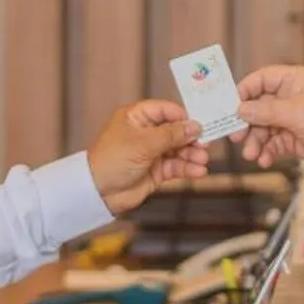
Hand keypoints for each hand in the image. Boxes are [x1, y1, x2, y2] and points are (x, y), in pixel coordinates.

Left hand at [89, 99, 209, 213]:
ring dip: (192, 154)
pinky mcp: (156, 170)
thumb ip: (171, 134)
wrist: (98, 193)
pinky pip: (176, 166)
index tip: (200, 124)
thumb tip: (195, 126)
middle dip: (191, 138)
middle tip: (205, 144)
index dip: (183, 116)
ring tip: (202, 160)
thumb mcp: (143, 143)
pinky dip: (188, 168)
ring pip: (179, 149)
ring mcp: (151, 152)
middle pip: (176, 130)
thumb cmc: (112, 161)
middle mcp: (146, 132)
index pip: (166, 110)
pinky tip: (198, 171)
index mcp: (137, 117)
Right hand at [236, 65, 303, 172]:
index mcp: (295, 80)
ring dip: (255, 141)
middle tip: (236, 135)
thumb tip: (241, 109)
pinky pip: (273, 143)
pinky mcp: (295, 138)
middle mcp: (293, 97)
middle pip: (259, 106)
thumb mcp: (296, 113)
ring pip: (264, 127)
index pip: (262, 79)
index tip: (231, 106)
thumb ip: (265, 111)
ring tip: (252, 154)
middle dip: (247, 122)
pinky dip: (266, 151)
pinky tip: (264, 159)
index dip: (245, 91)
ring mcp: (293, 118)